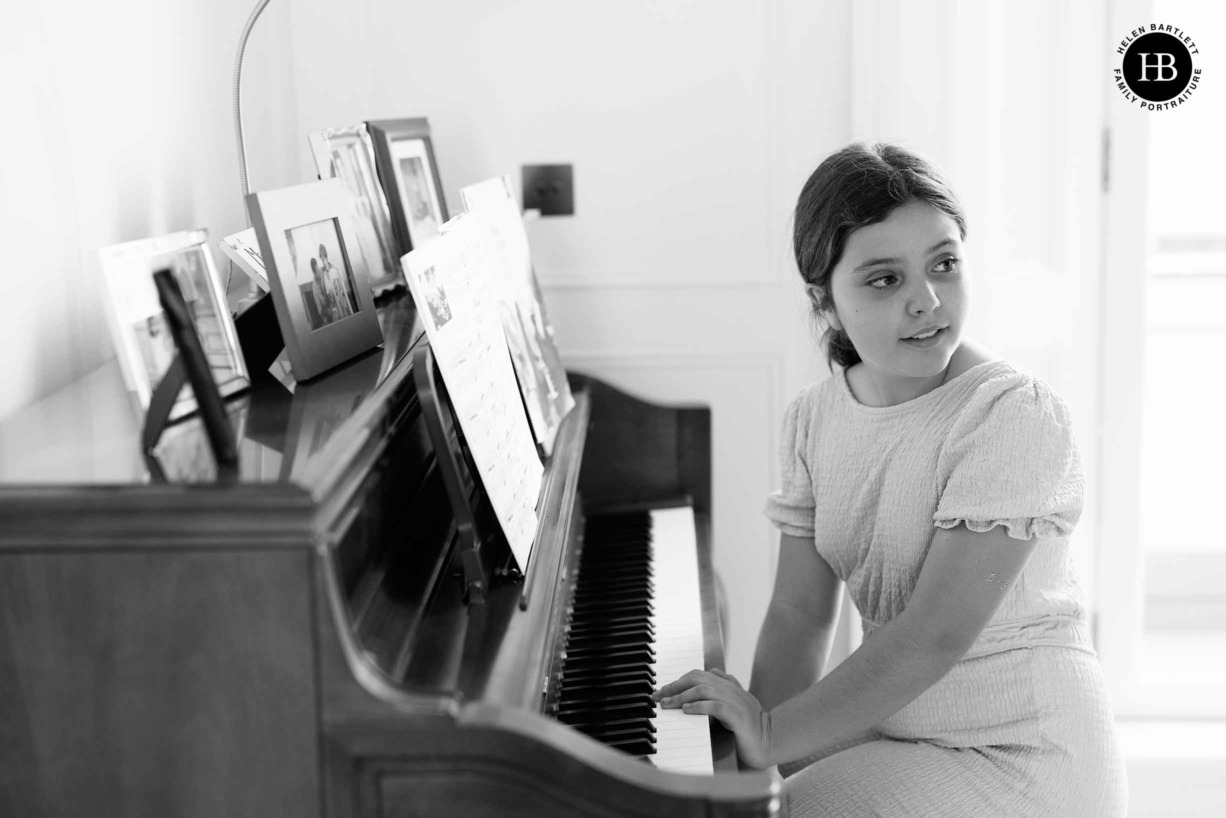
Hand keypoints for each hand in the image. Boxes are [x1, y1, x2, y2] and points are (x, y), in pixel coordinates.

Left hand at [652, 668, 772, 768]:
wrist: (771, 742)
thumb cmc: (749, 728)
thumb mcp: (735, 704)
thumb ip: (724, 689)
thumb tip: (711, 672)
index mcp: (729, 686)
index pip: (698, 675)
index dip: (678, 681)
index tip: (662, 692)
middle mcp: (731, 690)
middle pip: (698, 678)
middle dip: (675, 686)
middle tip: (659, 697)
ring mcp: (736, 702)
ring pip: (704, 690)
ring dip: (682, 696)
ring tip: (668, 704)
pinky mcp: (738, 717)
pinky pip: (716, 707)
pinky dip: (699, 706)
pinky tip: (687, 710)